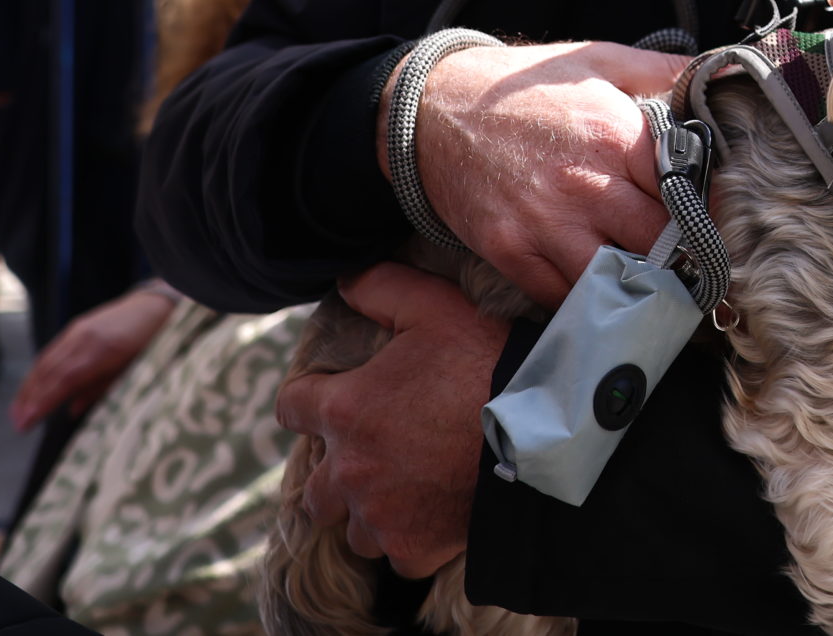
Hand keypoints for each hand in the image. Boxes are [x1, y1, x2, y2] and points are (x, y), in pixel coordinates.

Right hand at [10, 283, 178, 429]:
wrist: (155, 305)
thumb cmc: (152, 342)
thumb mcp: (135, 370)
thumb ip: (102, 389)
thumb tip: (72, 411)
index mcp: (103, 350)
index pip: (65, 380)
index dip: (43, 402)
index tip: (27, 422)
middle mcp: (84, 338)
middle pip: (49, 371)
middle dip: (30, 399)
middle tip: (17, 424)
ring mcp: (77, 330)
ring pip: (45, 361)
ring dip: (28, 387)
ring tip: (17, 411)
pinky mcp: (75, 327)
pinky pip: (51, 351)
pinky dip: (38, 371)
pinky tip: (31, 387)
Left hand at [274, 263, 507, 579]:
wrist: (543, 425)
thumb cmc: (486, 361)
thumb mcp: (434, 306)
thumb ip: (381, 287)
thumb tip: (344, 279)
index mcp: (344, 409)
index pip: (289, 408)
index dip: (311, 399)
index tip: (335, 397)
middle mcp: (349, 469)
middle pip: (314, 488)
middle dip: (337, 471)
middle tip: (375, 453)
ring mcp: (380, 514)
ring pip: (352, 527)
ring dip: (369, 511)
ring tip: (403, 489)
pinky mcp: (413, 546)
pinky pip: (395, 554)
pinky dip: (409, 539)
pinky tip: (432, 515)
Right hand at [391, 39, 688, 309]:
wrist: (432, 109)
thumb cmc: (523, 87)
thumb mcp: (598, 59)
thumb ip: (662, 70)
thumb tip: (720, 70)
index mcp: (617, 135)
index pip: (688, 190)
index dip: (707, 206)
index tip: (717, 217)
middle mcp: (586, 185)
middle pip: (660, 244)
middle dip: (679, 251)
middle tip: (689, 256)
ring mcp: (545, 224)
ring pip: (616, 281)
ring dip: (636, 284)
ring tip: (648, 279)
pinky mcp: (511, 251)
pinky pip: (563, 297)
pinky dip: (586, 300)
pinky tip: (597, 286)